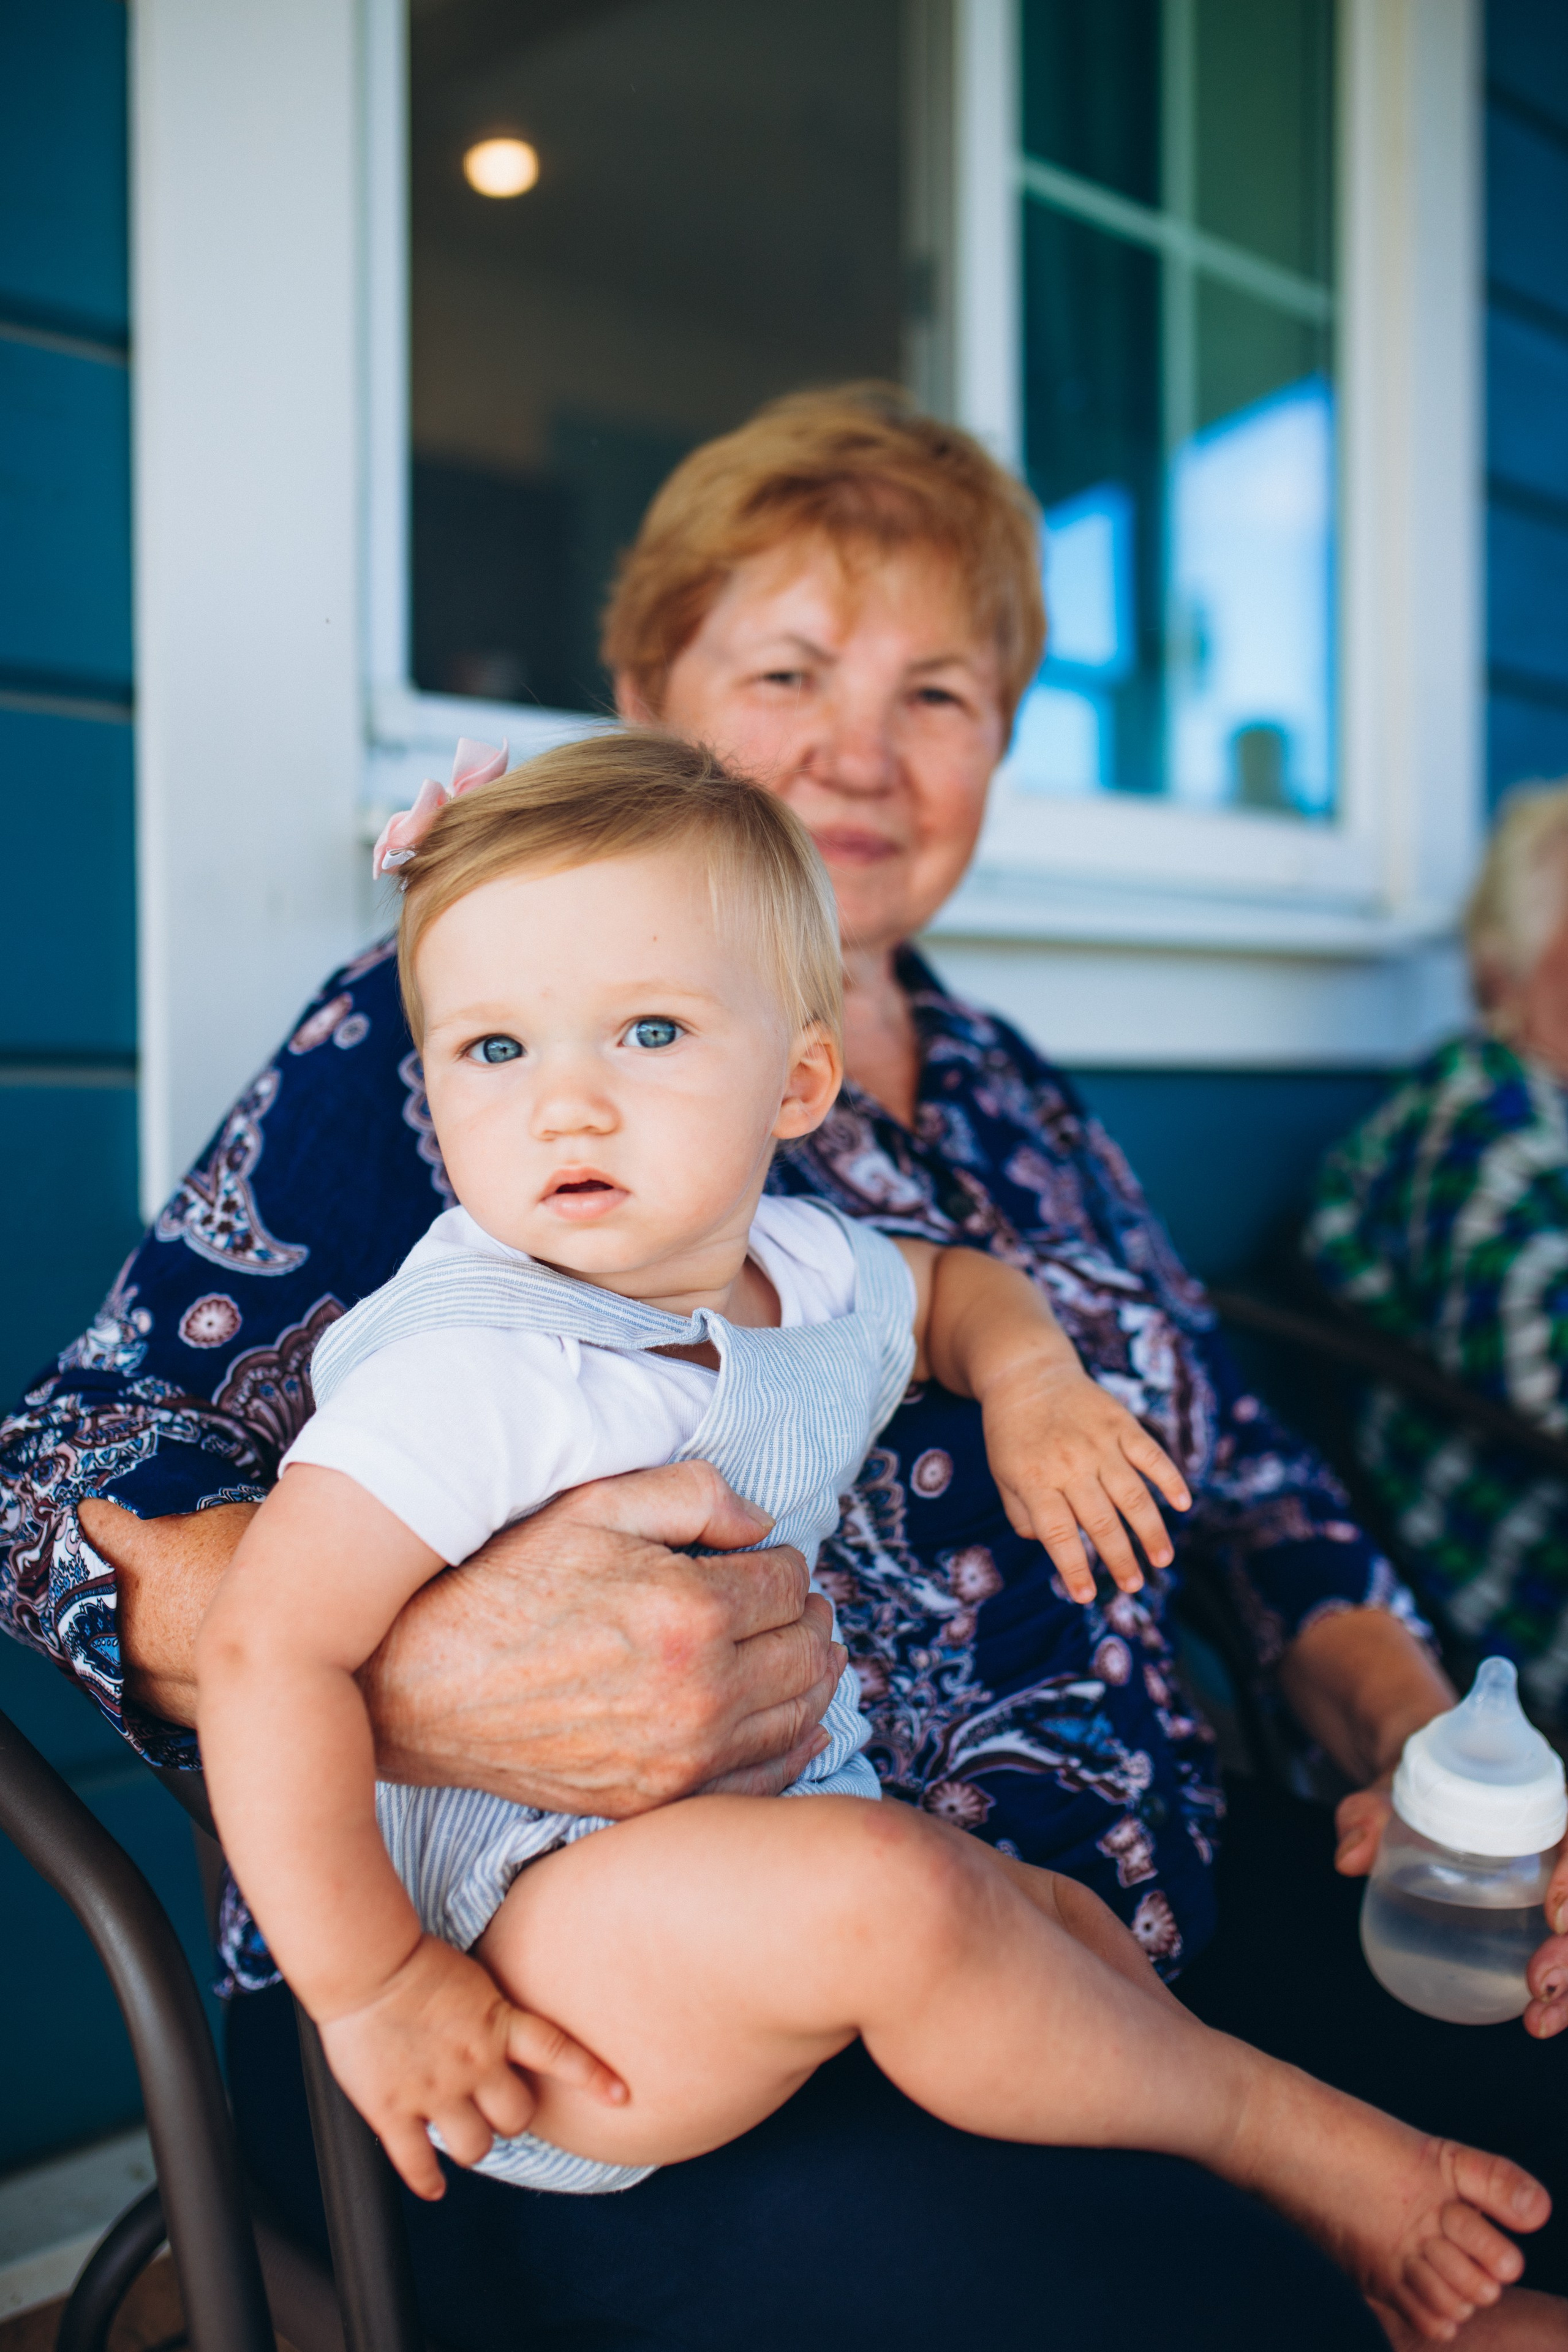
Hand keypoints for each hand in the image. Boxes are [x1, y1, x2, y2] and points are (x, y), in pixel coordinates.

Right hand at [318, 1933, 625, 2198]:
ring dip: (474, 2146)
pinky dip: (428, 2180)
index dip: (592, 2077)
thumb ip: (492, 2013)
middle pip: (518, 2117)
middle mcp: (474, 2064)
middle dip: (513, 2118)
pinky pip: (418, 2162)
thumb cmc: (415, 1962)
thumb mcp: (473, 1979)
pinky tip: (434, 2186)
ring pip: (475, 2148)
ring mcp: (435, 2092)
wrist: (366, 1963)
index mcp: (497, 2025)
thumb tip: (505, 2031)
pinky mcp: (394, 2110)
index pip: (559, 2053)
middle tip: (497, 2109)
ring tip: (464, 2135)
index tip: (620, 2095)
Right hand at [362, 1459, 842, 1812]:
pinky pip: (762, 1778)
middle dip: (808, 1615)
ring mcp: (682, 1758)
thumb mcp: (593, 1506)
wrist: (424, 1686)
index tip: (760, 1557)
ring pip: (798, 1713)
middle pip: (806, 1649)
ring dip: (814, 1674)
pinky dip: (795, 1746)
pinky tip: (804, 1723)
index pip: (790, 1581)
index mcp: (691, 1613)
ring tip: (807, 1647)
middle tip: (795, 1599)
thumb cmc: (505, 1585)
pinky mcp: (658, 1799)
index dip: (782, 1560)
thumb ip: (693, 1493)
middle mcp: (699, 1694)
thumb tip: (763, 1522)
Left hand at [979, 1362, 1190, 1602]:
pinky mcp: (1120, 1423)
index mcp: (1035, 1480)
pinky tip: (1182, 1504)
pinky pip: (1151, 1455)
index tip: (1085, 1597)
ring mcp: (1098, 1442)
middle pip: (1101, 1521)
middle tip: (1132, 1586)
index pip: (1058, 1535)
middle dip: (1119, 1559)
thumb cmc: (1011, 1433)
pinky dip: (1169, 1479)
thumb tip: (1049, 1545)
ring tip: (1162, 1559)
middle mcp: (1069, 1463)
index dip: (1073, 1569)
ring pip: (1132, 1494)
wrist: (1026, 1372)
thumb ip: (1022, 1514)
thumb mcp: (1002, 1474)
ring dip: (1150, 1530)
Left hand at [1335, 1776, 1567, 2043]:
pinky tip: (1535, 2018)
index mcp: (1544, 1799)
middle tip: (1537, 1984)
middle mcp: (1559, 1842)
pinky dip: (1562, 1992)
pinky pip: (1564, 1950)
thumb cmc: (1426, 1784)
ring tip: (1538, 2020)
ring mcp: (1556, 1883)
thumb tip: (1350, 1857)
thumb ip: (1368, 1813)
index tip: (1555, 1917)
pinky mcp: (1545, 1914)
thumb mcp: (1393, 1788)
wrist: (1431, 1783)